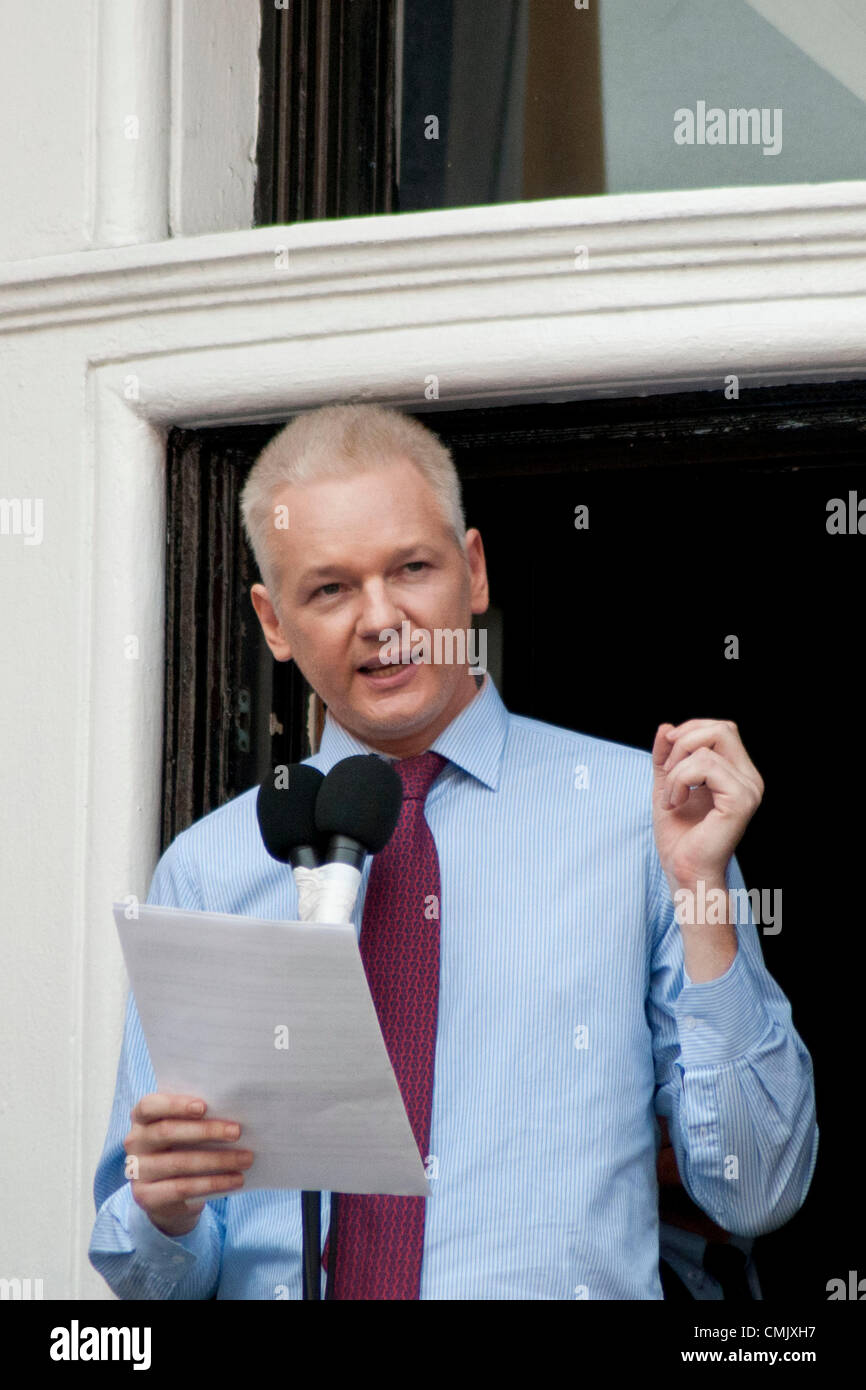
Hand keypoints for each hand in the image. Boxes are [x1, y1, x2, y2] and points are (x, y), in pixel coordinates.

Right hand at [124, 1093, 252, 1237]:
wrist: (168, 1196)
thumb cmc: (182, 1148)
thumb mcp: (184, 1131)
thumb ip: (196, 1117)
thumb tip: (232, 1110)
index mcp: (141, 1118)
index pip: (150, 1106)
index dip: (175, 1105)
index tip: (204, 1106)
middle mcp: (134, 1142)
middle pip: (167, 1132)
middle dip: (206, 1131)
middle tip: (237, 1132)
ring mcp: (137, 1172)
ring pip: (179, 1162)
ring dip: (217, 1160)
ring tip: (246, 1158)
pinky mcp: (146, 1197)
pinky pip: (183, 1188)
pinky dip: (214, 1183)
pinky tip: (235, 1180)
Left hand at [652, 719, 763, 896]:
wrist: (684, 871)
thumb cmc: (679, 836)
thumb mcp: (666, 784)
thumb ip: (666, 756)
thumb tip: (665, 727)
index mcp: (738, 773)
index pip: (721, 729)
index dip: (690, 730)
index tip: (667, 752)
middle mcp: (749, 779)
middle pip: (722, 729)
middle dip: (684, 742)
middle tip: (667, 771)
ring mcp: (748, 789)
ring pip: (706, 749)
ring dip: (676, 770)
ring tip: (671, 796)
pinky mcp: (740, 801)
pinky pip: (706, 766)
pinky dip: (680, 780)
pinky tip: (676, 802)